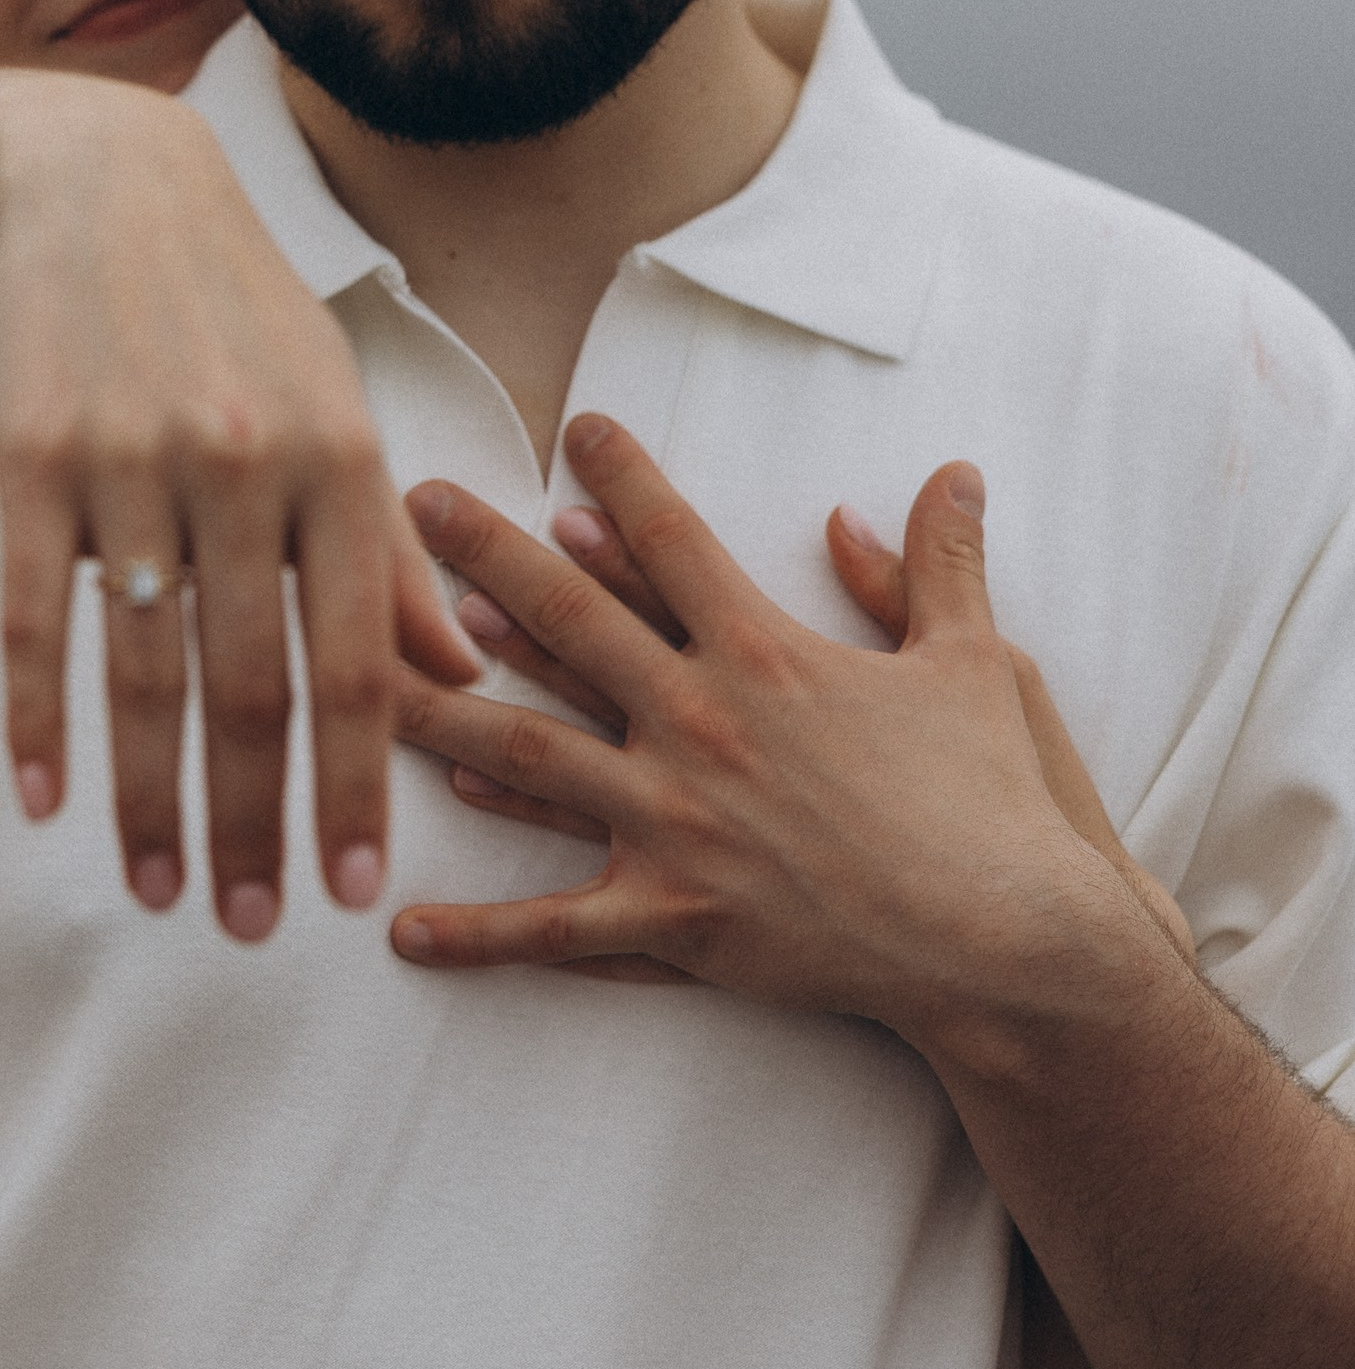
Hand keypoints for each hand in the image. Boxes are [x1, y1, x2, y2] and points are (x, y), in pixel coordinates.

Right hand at [0, 88, 476, 938]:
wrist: (108, 188)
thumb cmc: (244, 318)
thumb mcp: (339, 412)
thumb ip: (391, 554)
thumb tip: (461, 676)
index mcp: (339, 461)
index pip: (357, 659)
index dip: (359, 783)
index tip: (358, 892)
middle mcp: (244, 466)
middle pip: (250, 685)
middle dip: (254, 823)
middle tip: (255, 927)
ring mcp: (133, 463)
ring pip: (143, 669)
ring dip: (148, 799)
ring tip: (155, 891)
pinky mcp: (33, 457)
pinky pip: (34, 614)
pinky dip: (38, 716)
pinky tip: (46, 801)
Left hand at [389, 416, 1143, 1042]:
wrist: (1013, 946)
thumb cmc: (996, 803)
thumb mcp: (982, 664)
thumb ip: (942, 564)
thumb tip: (952, 472)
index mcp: (767, 652)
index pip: (672, 537)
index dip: (619, 473)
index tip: (572, 422)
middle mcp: (703, 724)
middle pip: (568, 620)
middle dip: (484, 555)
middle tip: (415, 501)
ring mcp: (677, 826)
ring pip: (527, 757)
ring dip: (436, 712)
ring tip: (356, 674)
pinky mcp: (676, 921)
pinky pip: (556, 928)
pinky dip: (477, 933)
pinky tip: (401, 929)